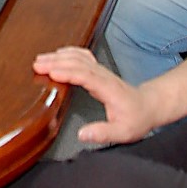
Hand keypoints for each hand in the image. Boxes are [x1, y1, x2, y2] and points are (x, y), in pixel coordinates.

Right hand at [33, 46, 156, 145]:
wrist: (149, 106)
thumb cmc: (137, 118)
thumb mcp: (124, 132)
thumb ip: (103, 133)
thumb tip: (81, 134)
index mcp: (108, 89)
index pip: (86, 76)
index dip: (68, 73)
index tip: (51, 73)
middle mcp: (103, 76)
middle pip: (78, 63)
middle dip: (56, 62)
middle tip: (37, 64)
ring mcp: (101, 71)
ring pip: (79, 57)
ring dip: (59, 56)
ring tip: (40, 60)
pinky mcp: (98, 71)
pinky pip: (82, 56)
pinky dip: (68, 53)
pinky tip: (57, 54)